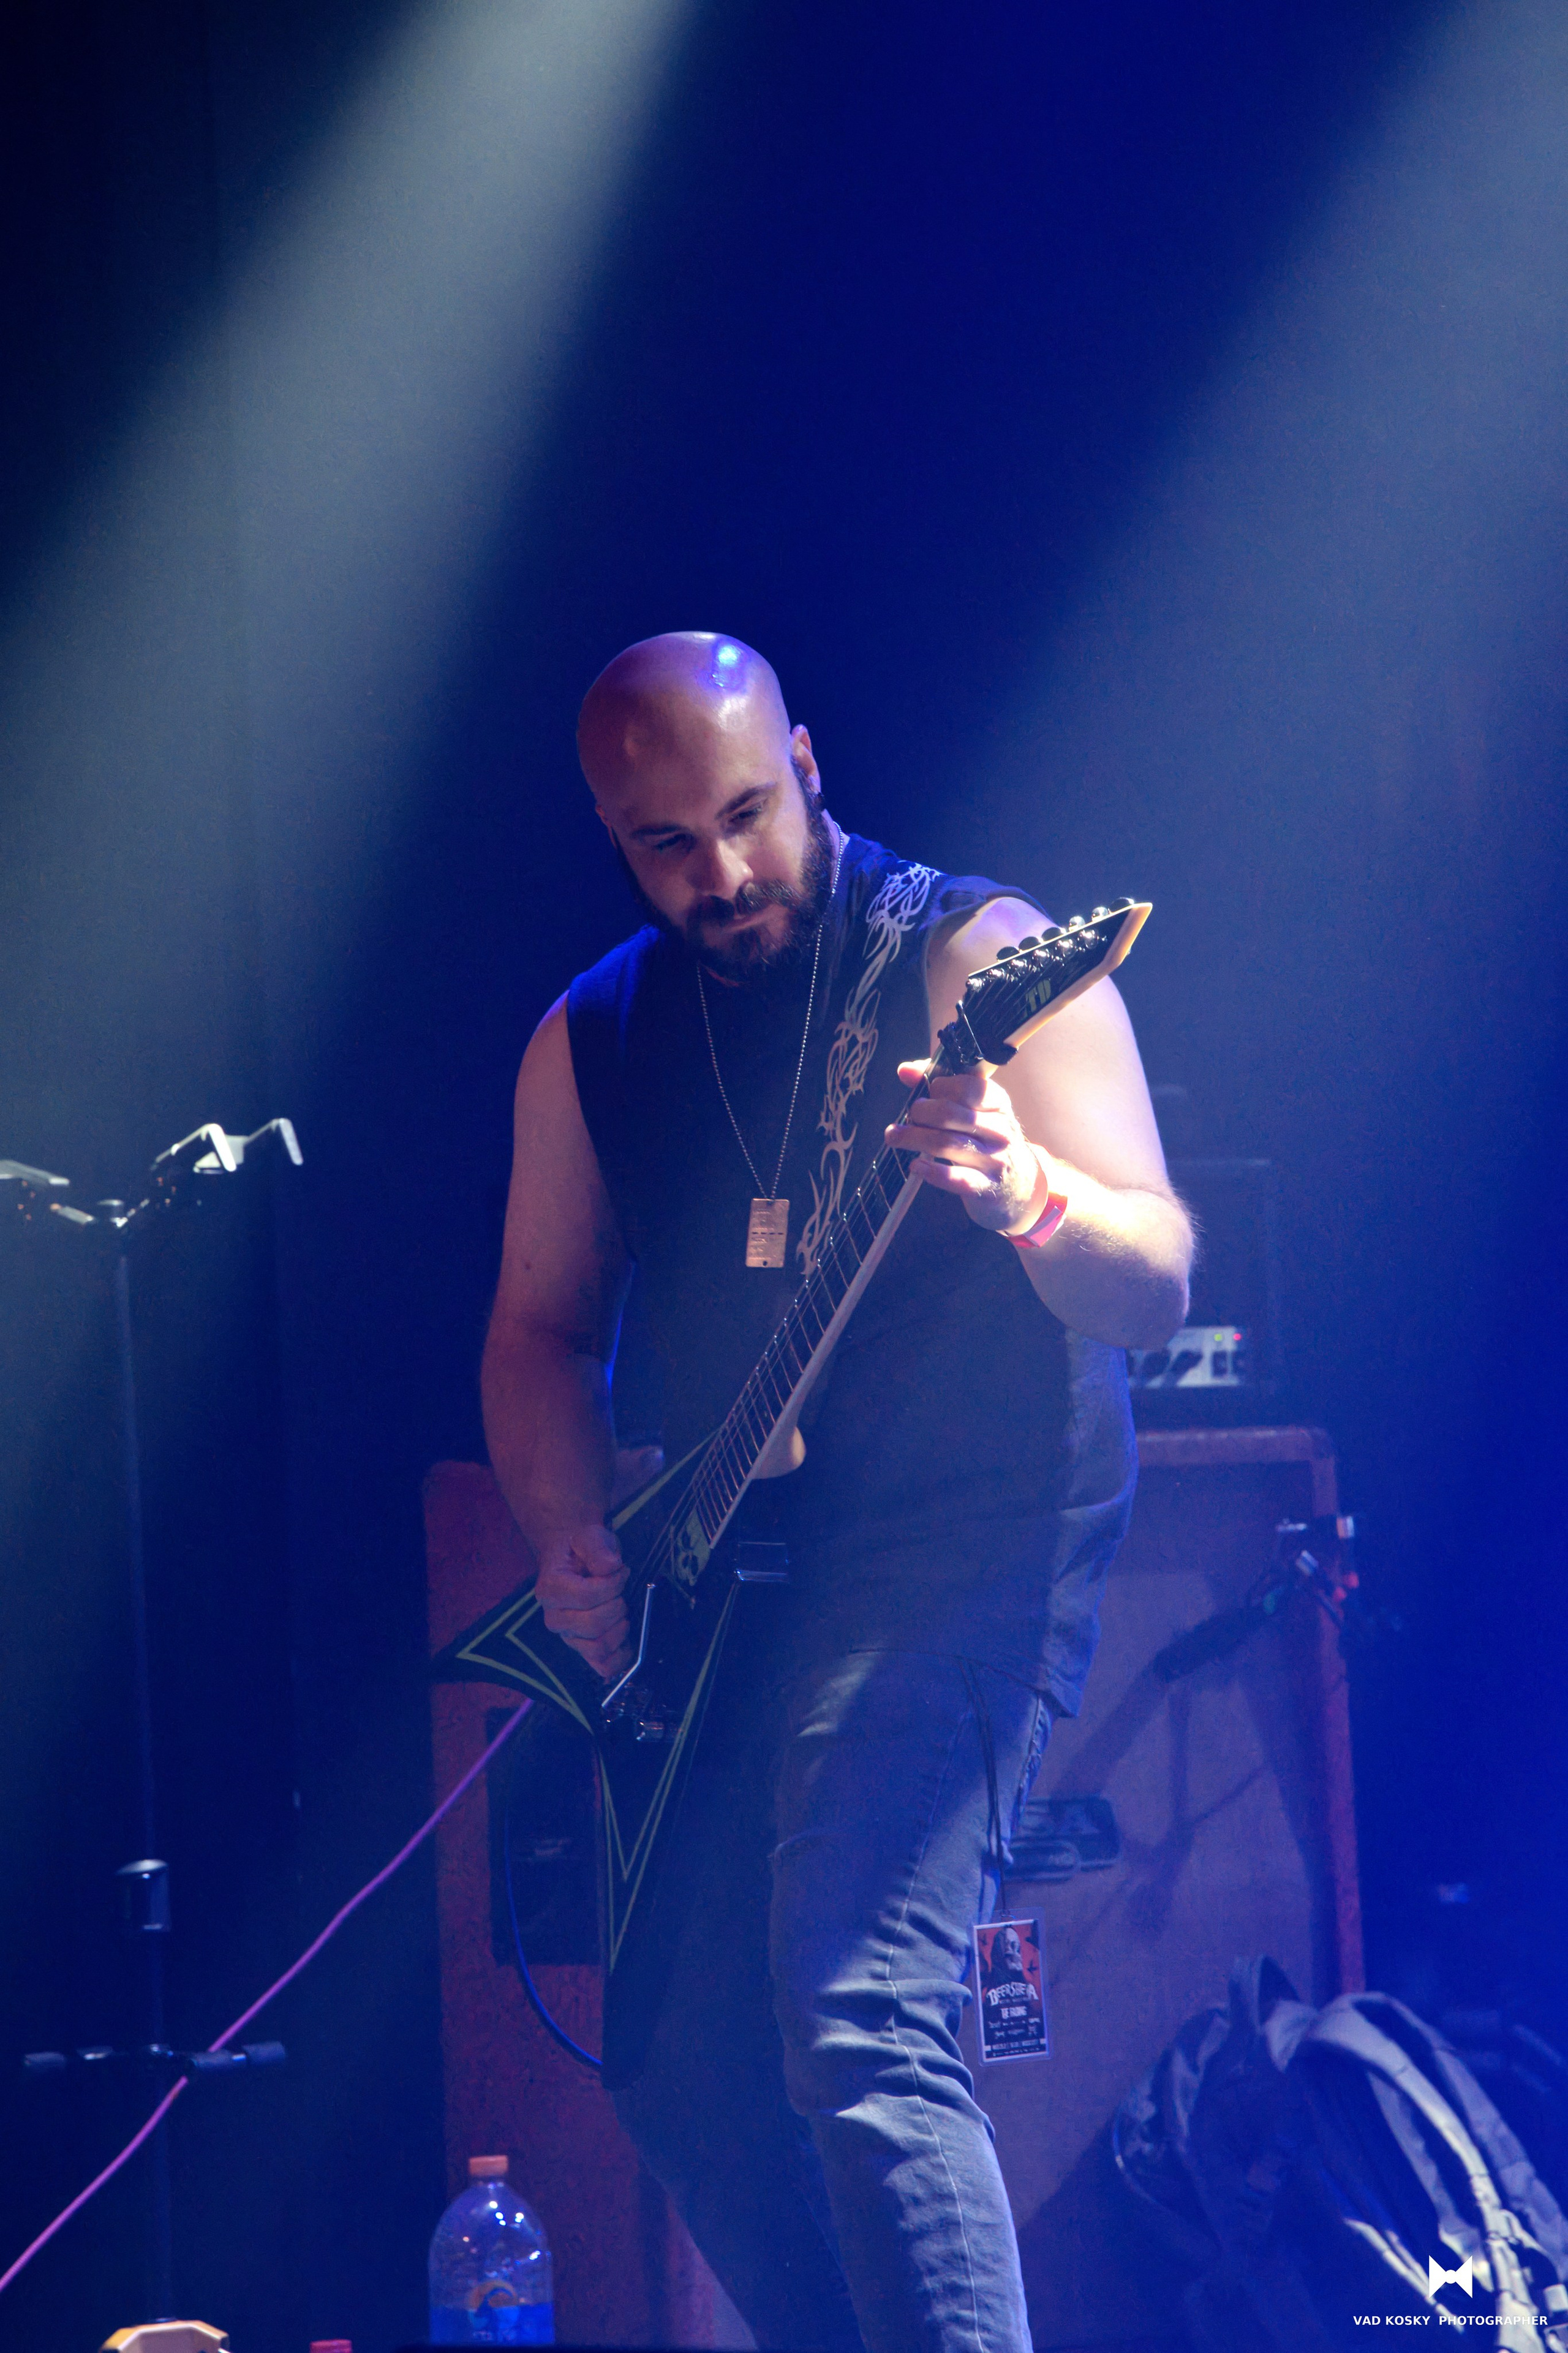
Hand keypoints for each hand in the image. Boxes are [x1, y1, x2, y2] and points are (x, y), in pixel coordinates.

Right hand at [534, 1521, 630, 1679]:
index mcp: (550, 1589)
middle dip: (617, 1605)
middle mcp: (554, 1618)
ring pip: (599, 1647)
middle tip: (621, 1591)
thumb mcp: (591, 1536)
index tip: (620, 1571)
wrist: (576, 1560)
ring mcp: (568, 1637)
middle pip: (594, 1624)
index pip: (587, 1596)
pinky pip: (603, 1666)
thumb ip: (598, 1547)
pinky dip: (620, 1656)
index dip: (613, 1584)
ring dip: (620, 1628)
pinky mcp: (583, 1649)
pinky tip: (626, 1637)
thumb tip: (611, 1566)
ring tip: (621, 1608)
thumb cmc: (583, 1549)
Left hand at [886, 1060, 1051, 1235]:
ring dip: (913, 1138)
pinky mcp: (986, 1187)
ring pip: (946, 1144)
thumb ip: (942, 1086)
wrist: (1020, 1185)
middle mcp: (1000, 1130)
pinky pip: (956, 1179)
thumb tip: (905, 1070)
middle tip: (909, 1118)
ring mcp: (994, 1160)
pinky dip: (932, 1172)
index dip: (937, 1087)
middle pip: (949, 1114)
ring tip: (894, 1137)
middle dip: (919, 1113)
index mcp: (998, 1104)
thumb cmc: (987, 1140)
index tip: (925, 1095)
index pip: (965, 1086)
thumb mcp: (975, 1111)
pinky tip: (916, 1165)